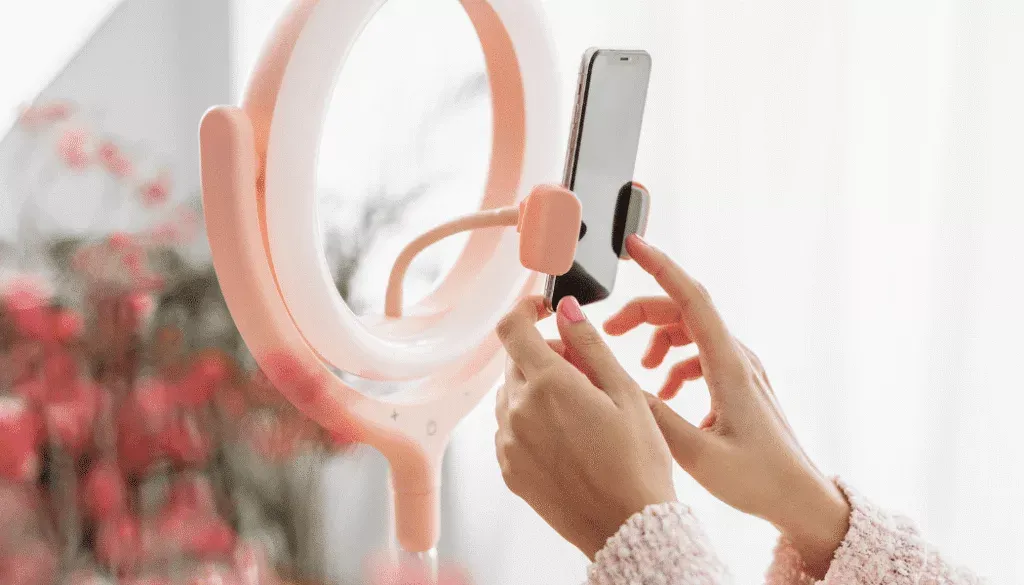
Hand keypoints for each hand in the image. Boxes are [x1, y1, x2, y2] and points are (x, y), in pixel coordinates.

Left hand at [494, 296, 676, 559]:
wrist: (627, 527)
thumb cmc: (636, 463)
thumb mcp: (625, 393)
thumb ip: (590, 345)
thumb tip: (566, 309)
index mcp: (549, 385)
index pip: (512, 329)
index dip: (525, 310)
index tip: (542, 310)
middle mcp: (519, 411)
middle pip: (515, 361)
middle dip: (544, 354)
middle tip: (584, 372)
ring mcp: (509, 442)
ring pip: (511, 394)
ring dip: (535, 388)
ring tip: (578, 409)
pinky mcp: (509, 468)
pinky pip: (509, 428)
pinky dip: (529, 420)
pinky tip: (566, 436)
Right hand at [604, 235, 849, 577]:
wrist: (800, 499)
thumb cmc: (758, 481)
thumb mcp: (698, 456)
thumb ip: (655, 417)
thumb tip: (619, 387)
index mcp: (728, 367)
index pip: (692, 299)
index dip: (661, 267)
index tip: (635, 245)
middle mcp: (737, 359)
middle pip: (685, 311)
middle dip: (643, 313)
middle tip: (609, 330)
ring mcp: (741, 370)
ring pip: (691, 333)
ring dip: (658, 341)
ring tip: (639, 370)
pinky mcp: (740, 384)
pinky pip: (700, 356)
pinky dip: (675, 364)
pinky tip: (664, 396)